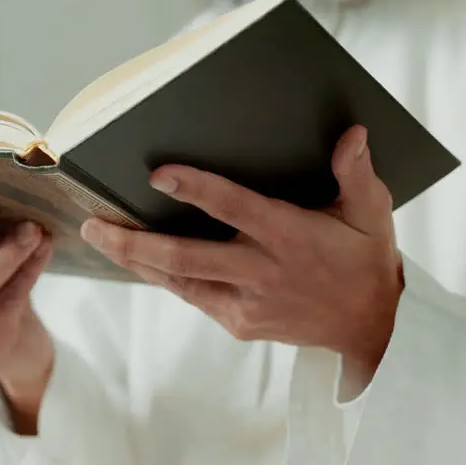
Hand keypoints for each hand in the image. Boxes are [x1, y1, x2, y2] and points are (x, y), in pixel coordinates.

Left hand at [80, 125, 402, 387]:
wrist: (372, 330)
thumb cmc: (367, 261)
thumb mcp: (372, 214)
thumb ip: (356, 173)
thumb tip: (351, 134)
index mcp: (290, 238)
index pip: (235, 208)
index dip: (196, 190)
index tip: (159, 175)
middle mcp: (262, 272)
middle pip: (186, 257)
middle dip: (135, 241)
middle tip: (93, 223)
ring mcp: (247, 303)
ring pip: (179, 281)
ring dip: (136, 259)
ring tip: (98, 236)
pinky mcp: (239, 323)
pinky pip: (192, 295)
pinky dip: (162, 276)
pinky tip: (136, 257)